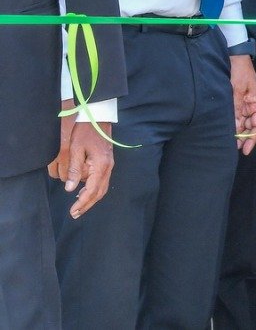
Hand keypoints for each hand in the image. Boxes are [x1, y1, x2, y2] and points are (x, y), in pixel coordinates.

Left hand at [49, 100, 113, 218]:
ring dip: (91, 198)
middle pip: (100, 192)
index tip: (72, 211)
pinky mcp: (107, 162)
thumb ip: (74, 170)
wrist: (98, 117)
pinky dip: (94, 190)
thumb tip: (70, 189)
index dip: (82, 202)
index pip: (92, 189)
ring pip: (103, 187)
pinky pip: (102, 181)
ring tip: (79, 206)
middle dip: (88, 204)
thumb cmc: (85, 131)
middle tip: (75, 214)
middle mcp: (108, 167)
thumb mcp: (75, 149)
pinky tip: (84, 191)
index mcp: (101, 165)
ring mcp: (109, 164)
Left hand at [231, 55, 255, 154]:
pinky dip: (232, 124)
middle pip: (251, 126)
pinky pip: (236, 116)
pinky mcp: (236, 102)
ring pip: (243, 123)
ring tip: (228, 141)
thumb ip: (236, 109)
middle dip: (244, 137)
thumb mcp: (237, 90)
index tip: (245, 149)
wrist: (233, 57)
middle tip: (233, 148)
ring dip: (237, 132)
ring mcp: (244, 104)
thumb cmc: (239, 72)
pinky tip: (226, 130)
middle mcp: (253, 106)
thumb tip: (235, 128)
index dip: (253, 138)